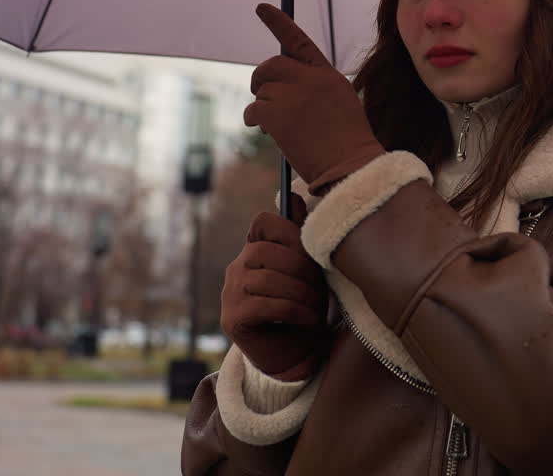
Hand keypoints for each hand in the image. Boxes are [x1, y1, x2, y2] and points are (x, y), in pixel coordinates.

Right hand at [221, 195, 328, 380]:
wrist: (296, 356)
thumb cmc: (305, 308)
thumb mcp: (309, 271)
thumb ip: (301, 237)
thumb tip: (295, 195)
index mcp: (255, 251)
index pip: (263, 222)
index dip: (289, 232)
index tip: (308, 253)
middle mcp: (237, 267)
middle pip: (268, 251)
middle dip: (302, 269)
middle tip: (320, 289)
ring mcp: (231, 292)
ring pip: (269, 279)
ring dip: (302, 293)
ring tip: (316, 307)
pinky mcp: (233, 318)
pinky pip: (267, 304)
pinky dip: (294, 310)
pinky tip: (306, 319)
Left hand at [244, 3, 385, 193]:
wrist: (350, 165)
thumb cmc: (347, 143)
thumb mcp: (339, 104)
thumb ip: (314, 88)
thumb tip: (280, 88)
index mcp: (326, 74)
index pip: (298, 42)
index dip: (278, 23)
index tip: (261, 8)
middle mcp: (308, 78)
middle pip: (270, 66)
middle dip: (261, 81)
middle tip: (262, 97)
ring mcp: (292, 94)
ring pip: (261, 92)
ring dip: (263, 109)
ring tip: (280, 128)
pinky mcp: (275, 113)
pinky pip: (253, 110)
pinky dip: (254, 121)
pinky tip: (266, 132)